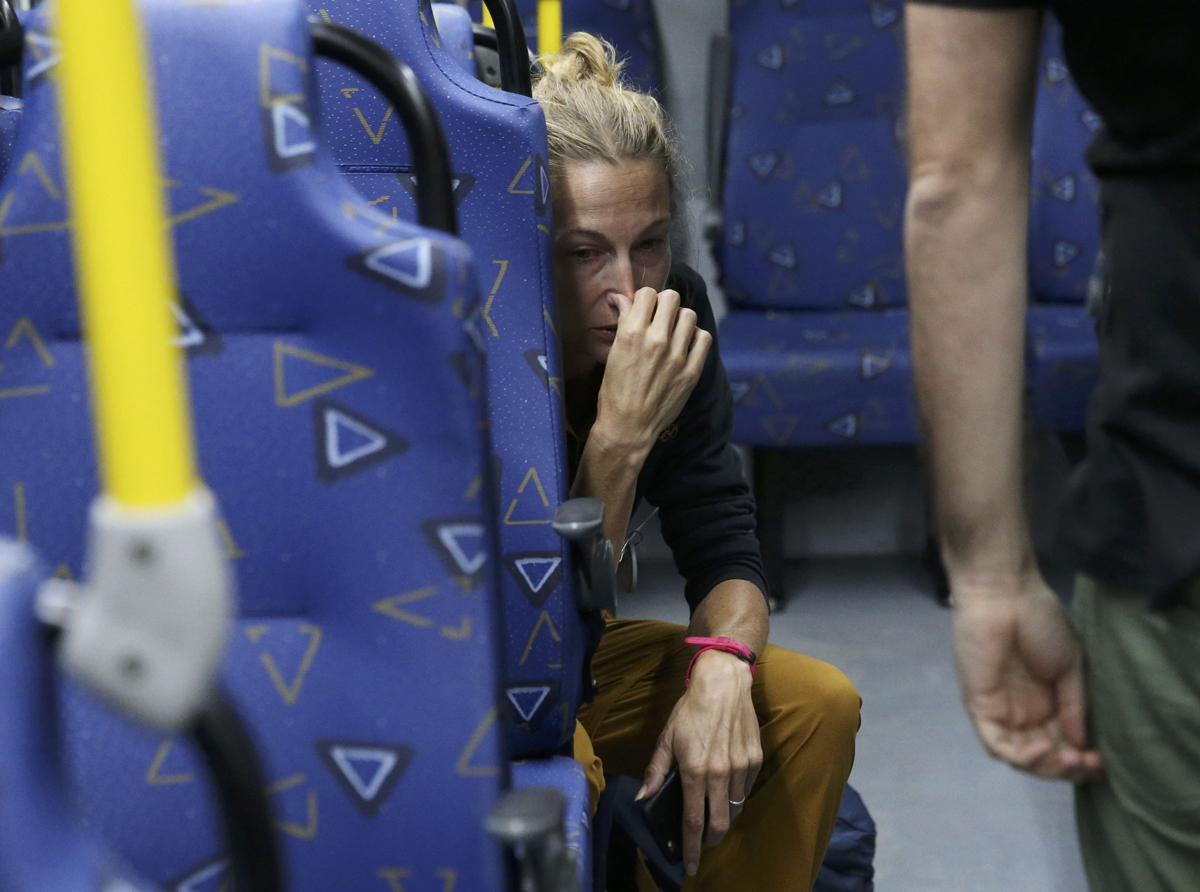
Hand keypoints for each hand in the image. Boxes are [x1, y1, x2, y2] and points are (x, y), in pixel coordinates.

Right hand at [593, 287, 710, 456]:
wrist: (628, 427)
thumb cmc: (614, 390)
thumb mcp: (613, 353)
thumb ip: (624, 322)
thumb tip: (622, 298)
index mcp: (632, 333)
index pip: (648, 293)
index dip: (646, 299)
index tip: (645, 310)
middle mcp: (657, 340)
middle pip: (672, 298)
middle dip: (665, 305)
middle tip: (660, 319)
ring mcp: (677, 356)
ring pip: (689, 315)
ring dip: (681, 320)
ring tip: (674, 334)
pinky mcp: (692, 371)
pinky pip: (704, 338)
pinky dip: (696, 338)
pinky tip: (686, 347)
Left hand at [638, 650, 761, 876]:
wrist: (724, 684)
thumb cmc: (690, 710)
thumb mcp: (667, 738)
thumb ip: (656, 771)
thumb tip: (643, 797)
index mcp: (696, 771)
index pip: (694, 820)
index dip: (691, 847)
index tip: (689, 866)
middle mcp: (722, 773)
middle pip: (720, 823)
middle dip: (711, 838)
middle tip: (702, 841)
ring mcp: (742, 768)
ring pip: (736, 808)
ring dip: (724, 816)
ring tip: (714, 813)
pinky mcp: (756, 759)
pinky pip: (746, 789)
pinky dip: (736, 795)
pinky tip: (727, 788)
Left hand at [952, 572, 1103, 781]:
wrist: (1006, 595)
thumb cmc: (1040, 622)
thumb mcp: (1069, 667)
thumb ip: (1074, 706)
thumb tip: (1082, 743)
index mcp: (1044, 702)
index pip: (1061, 743)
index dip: (1081, 759)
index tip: (1104, 763)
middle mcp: (1021, 712)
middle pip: (1041, 757)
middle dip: (1066, 767)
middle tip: (1089, 763)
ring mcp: (999, 710)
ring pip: (1020, 757)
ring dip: (1046, 766)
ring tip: (1070, 758)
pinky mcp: (979, 706)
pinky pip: (996, 743)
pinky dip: (1020, 755)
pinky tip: (1044, 748)